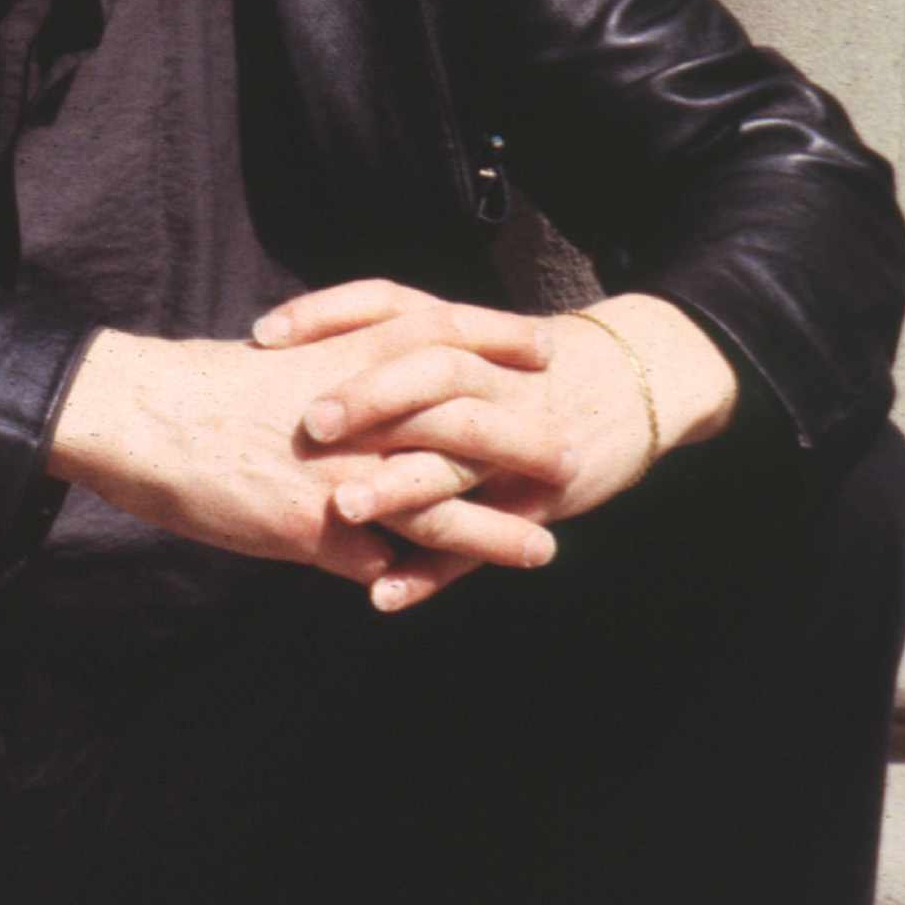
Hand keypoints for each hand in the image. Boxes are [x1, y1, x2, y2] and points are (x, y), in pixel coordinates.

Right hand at [46, 306, 563, 603]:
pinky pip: (378, 562)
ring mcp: (346, 476)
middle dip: (526, 445)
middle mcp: (365, 415)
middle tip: (574, 457)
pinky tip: (430, 595)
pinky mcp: (315, 527)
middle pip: (469, 429)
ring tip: (542, 550)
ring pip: (443, 510)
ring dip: (496, 535)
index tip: (546, 351)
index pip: (450, 342)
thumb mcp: (289, 358)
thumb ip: (344, 368)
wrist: (145, 416)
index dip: (502, 346)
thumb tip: (381, 378)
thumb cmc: (208, 387)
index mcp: (356, 358)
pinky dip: (410, 582)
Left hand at [252, 280, 739, 604]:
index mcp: (465, 337)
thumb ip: (398, 341)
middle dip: (374, 397)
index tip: (266, 335)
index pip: (393, 306)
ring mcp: (514, 444)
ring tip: (343, 510)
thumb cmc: (530, 363)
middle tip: (311, 422)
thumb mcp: (472, 336)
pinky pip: (478, 542)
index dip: (330, 317)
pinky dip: (431, 574)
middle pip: (432, 378)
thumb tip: (294, 351)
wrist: (639, 382)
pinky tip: (382, 597)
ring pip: (456, 463)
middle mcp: (491, 382)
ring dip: (401, 489)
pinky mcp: (533, 502)